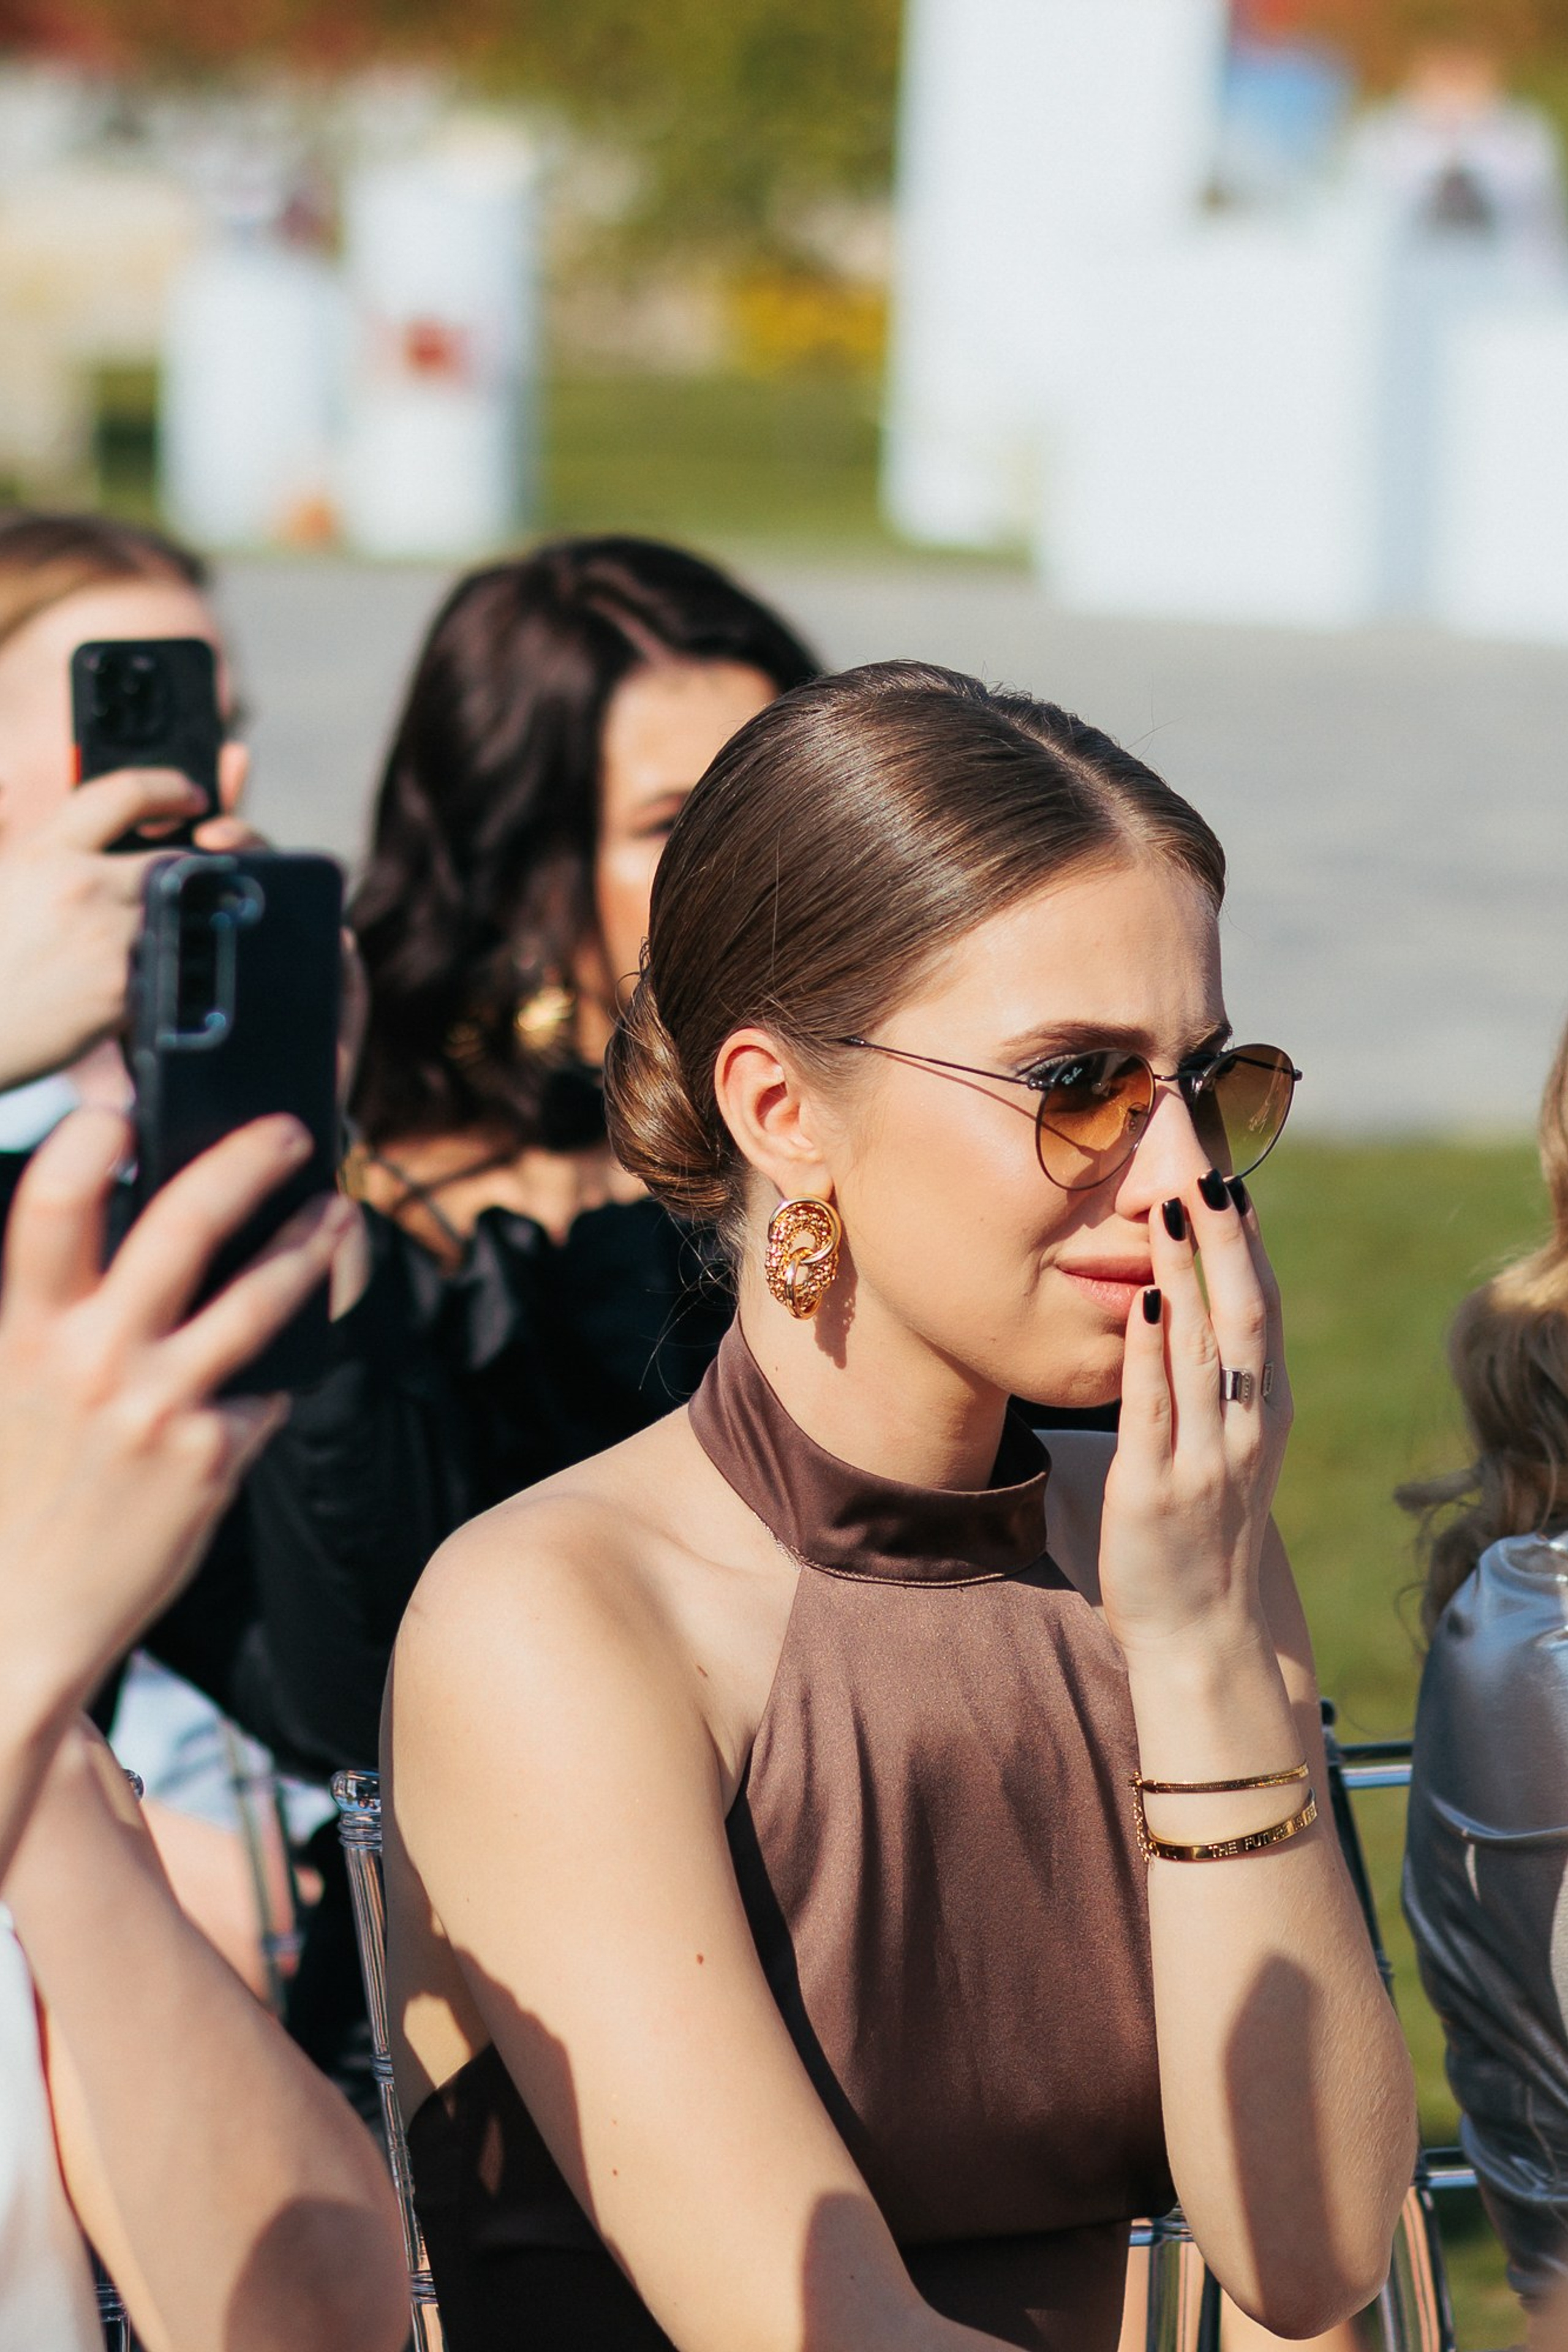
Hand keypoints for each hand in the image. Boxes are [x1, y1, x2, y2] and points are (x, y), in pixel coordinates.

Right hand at [0, 770, 213, 1089]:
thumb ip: (18, 834)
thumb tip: (25, 796)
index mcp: (45, 853)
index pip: (124, 794)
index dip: (168, 787)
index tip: (190, 794)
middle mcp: (82, 887)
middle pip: (172, 860)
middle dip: (186, 870)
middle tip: (188, 881)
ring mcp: (110, 939)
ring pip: (178, 914)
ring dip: (177, 922)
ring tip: (151, 938)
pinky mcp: (127, 991)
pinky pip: (168, 966)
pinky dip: (163, 968)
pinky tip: (139, 979)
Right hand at [0, 1107, 354, 1730]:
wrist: (22, 1618)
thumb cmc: (23, 1490)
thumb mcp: (19, 1386)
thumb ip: (67, 1311)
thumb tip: (142, 1221)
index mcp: (24, 1333)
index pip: (49, 1206)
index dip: (85, 1142)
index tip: (124, 1105)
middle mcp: (92, 1361)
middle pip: (182, 1224)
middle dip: (246, 1161)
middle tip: (292, 1131)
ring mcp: (157, 1410)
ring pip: (258, 1298)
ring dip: (310, 1247)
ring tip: (341, 1216)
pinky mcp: (210, 1459)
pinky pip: (264, 1394)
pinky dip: (270, 1381)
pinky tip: (275, 1373)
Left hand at [1099, 1178, 1293, 1660]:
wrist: (1203, 1636)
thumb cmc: (1203, 1535)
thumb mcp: (1227, 1453)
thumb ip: (1212, 1389)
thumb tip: (1178, 1313)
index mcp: (1266, 1416)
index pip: (1263, 1313)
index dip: (1249, 1248)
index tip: (1231, 1185)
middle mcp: (1246, 1430)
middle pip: (1244, 1318)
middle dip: (1226, 1244)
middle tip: (1207, 1174)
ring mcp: (1205, 1461)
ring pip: (1201, 1352)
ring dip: (1186, 1276)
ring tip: (1171, 1211)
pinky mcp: (1154, 1490)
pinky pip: (1154, 1408)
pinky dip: (1147, 1351)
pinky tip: (1139, 1299)